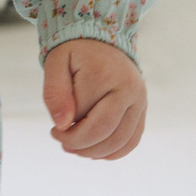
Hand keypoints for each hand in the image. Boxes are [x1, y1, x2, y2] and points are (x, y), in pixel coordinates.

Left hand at [42, 38, 146, 159]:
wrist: (102, 42)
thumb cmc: (75, 54)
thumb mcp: (55, 64)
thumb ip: (54, 93)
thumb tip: (62, 125)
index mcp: (104, 74)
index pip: (81, 116)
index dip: (64, 130)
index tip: (53, 129)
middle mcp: (128, 88)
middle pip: (104, 132)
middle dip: (78, 144)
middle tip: (61, 140)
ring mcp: (139, 100)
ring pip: (119, 142)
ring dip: (93, 153)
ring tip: (75, 147)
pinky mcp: (142, 110)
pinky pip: (131, 141)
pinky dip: (112, 153)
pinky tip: (94, 151)